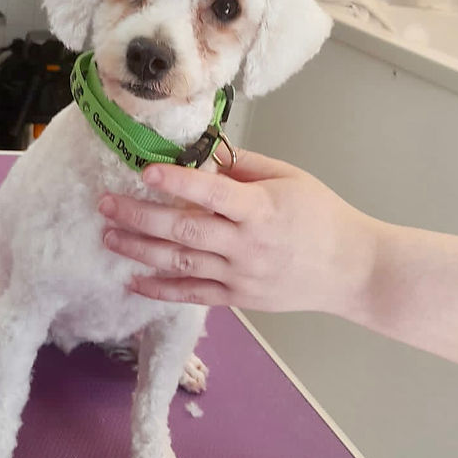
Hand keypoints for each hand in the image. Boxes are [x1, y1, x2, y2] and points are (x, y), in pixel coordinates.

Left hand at [98, 150, 378, 313]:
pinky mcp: (239, 299)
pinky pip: (193, 296)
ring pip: (180, 265)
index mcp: (261, 210)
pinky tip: (132, 281)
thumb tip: (200, 158)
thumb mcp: (289, 179)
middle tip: (104, 204)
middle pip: (184, 232)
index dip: (176, 183)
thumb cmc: (322, 216)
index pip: (212, 194)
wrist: (353, 271)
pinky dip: (161, 290)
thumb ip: (243, 168)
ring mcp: (240, 276)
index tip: (144, 170)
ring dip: (139, 251)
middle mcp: (246, 246)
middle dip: (139, 217)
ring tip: (108, 236)